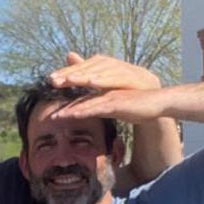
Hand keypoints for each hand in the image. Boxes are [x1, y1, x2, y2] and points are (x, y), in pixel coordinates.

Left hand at [46, 52, 167, 126]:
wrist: (156, 103)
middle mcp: (104, 90)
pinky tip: (73, 114)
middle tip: (47, 109)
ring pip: (85, 102)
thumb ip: (100, 102)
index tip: (50, 97)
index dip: (65, 93)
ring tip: (56, 116)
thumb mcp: (114, 102)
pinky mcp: (116, 104)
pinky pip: (97, 107)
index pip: (80, 90)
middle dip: (62, 102)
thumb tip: (87, 108)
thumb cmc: (134, 103)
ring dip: (70, 109)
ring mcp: (109, 96)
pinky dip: (84, 110)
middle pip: (79, 95)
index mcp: (102, 87)